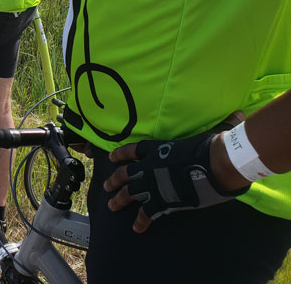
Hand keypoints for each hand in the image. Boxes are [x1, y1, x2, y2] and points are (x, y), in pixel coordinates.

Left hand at [103, 133, 249, 232]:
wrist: (217, 164)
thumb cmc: (214, 146)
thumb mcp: (212, 132)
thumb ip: (220, 126)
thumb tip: (238, 116)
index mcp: (157, 148)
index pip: (133, 149)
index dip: (121, 153)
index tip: (112, 157)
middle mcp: (149, 166)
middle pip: (125, 174)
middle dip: (114, 180)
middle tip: (106, 186)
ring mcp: (153, 184)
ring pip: (129, 193)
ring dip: (119, 200)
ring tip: (111, 206)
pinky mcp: (162, 200)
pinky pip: (147, 213)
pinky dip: (141, 221)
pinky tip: (137, 228)